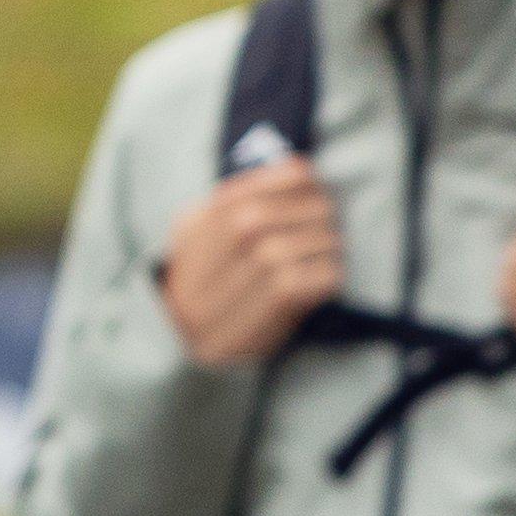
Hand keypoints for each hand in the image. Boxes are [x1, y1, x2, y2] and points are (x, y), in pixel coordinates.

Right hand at [158, 157, 345, 369]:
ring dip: (318, 242)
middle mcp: (195, 268)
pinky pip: (292, 289)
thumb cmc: (210, 279)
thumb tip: (296, 173)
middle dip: (303, 209)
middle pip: (255, 221)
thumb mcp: (205, 234)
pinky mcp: (244, 332)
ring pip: (277, 254)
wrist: (183, 342)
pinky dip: (320, 274)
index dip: (278, 179)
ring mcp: (215, 304)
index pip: (234, 195)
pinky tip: (329, 272)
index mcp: (190, 233)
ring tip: (332, 241)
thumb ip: (235, 203)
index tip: (309, 175)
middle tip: (328, 210)